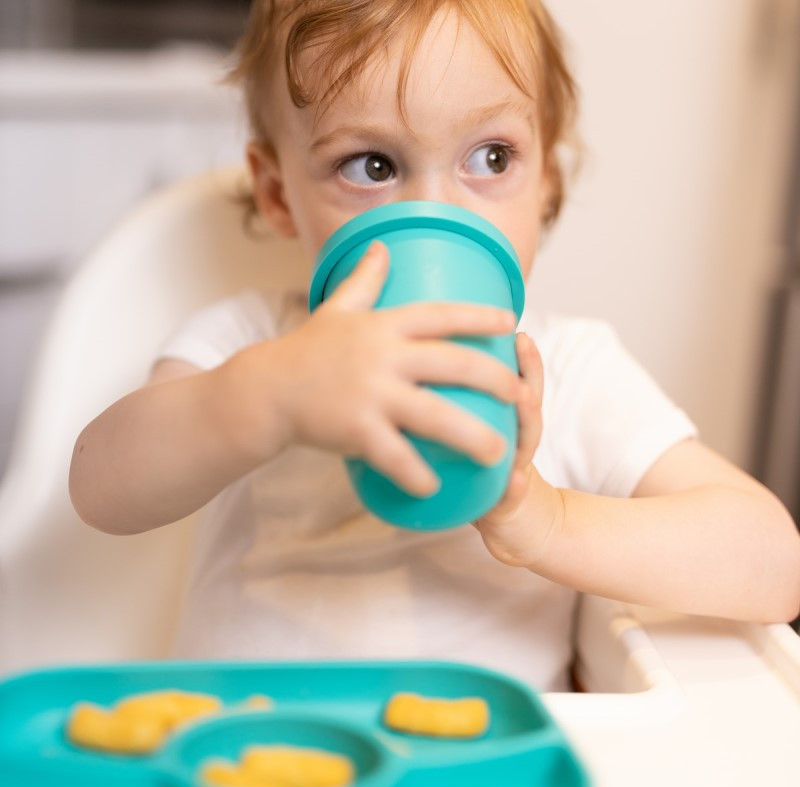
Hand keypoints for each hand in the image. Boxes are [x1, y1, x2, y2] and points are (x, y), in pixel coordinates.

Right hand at [240, 241, 523, 495]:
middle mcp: (383, 355)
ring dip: (472, 435)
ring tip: (499, 453)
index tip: (511, 320)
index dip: (478, 316)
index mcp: (383, 325)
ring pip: (434, 415)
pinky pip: (394, 455)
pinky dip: (416, 473)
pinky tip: (435, 488)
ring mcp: (370, 393)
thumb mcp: (337, 309)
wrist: (266, 390)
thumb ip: (364, 279)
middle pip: (453, 364)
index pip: (441, 314)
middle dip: (495, 379)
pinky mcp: (354, 428)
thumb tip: (379, 245)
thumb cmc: (307, 350)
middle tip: (522, 396)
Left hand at [474, 333, 563, 565]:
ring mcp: (514, 472)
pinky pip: (510, 496)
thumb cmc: (477, 471)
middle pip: (527, 405)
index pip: (515, 384)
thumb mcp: (467, 429)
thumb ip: (451, 403)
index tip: (514, 328)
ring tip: (524, 398)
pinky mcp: (507, 505)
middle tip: (521, 346)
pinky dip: (515, 488)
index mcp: (503, 423)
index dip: (520, 357)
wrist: (507, 523)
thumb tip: (415, 364)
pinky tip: (516, 481)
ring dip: (526, 421)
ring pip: (524, 444)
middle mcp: (515, 442)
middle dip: (528, 373)